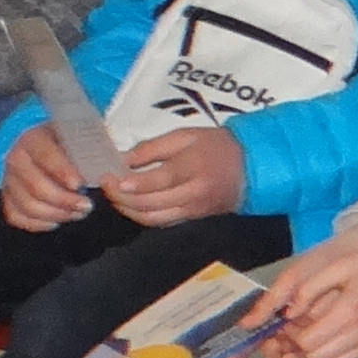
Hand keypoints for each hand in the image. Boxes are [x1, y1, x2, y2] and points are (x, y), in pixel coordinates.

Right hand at [0, 123, 92, 232]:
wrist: (48, 149)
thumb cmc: (73, 144)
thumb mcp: (84, 136)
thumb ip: (97, 146)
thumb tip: (118, 161)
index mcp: (34, 139)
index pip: (45, 155)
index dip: (61, 170)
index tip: (80, 184)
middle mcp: (16, 159)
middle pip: (35, 186)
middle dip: (64, 200)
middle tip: (88, 207)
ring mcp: (9, 180)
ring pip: (27, 204)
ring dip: (55, 213)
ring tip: (78, 213)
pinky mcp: (7, 198)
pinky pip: (15, 216)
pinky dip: (38, 223)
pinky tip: (58, 220)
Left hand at [104, 126, 244, 225]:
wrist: (251, 167)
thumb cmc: (216, 146)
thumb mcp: (186, 136)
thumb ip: (153, 147)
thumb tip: (122, 160)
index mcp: (194, 166)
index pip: (160, 179)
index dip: (132, 183)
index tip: (109, 177)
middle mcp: (194, 192)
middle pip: (151, 202)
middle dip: (122, 197)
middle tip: (106, 185)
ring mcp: (194, 209)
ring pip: (153, 218)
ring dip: (128, 210)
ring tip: (114, 197)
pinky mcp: (193, 218)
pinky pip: (161, 222)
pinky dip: (141, 216)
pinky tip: (130, 206)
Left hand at [260, 240, 357, 357]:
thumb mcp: (338, 266)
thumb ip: (309, 289)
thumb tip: (289, 312)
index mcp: (347, 312)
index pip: (307, 341)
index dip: (291, 335)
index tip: (287, 322)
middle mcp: (357, 332)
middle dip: (298, 348)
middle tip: (294, 330)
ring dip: (311, 357)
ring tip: (306, 338)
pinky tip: (322, 345)